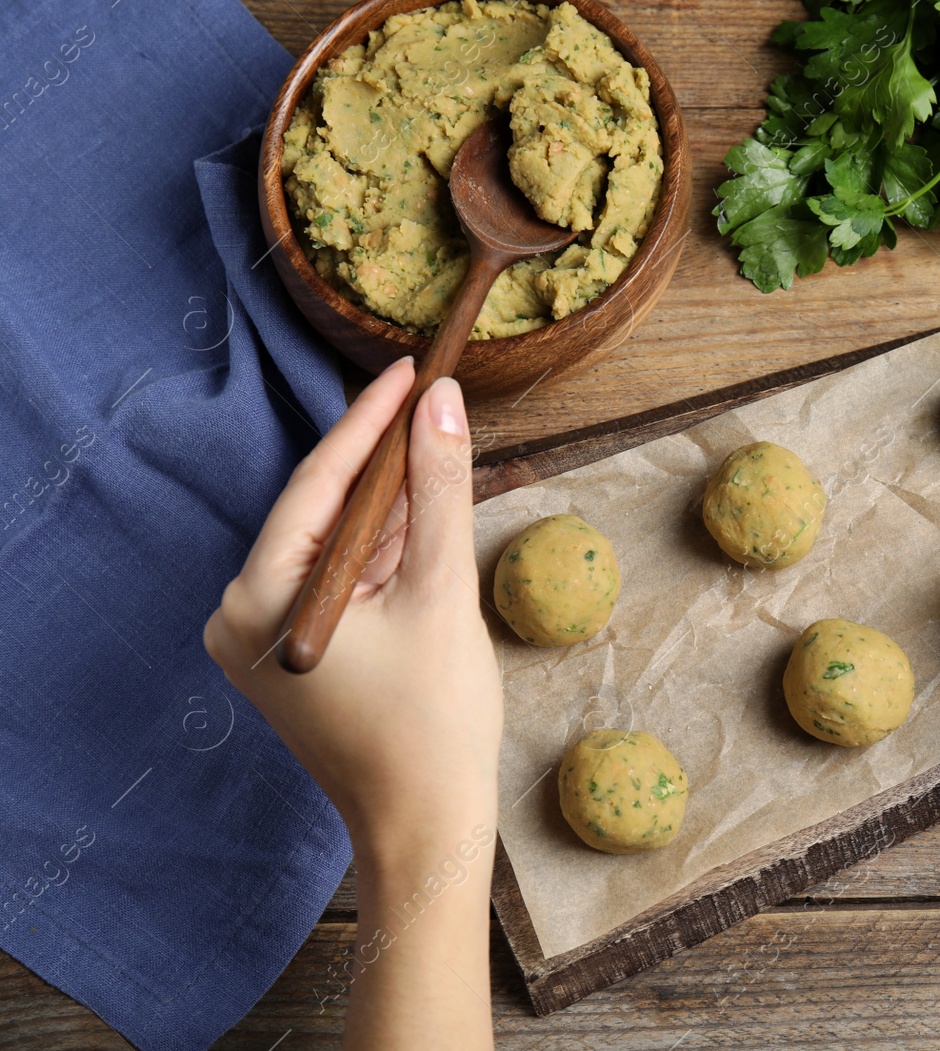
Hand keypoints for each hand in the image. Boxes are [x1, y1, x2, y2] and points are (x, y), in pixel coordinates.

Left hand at [204, 359, 500, 1049]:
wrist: (424, 824)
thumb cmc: (433, 721)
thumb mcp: (441, 589)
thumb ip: (439, 488)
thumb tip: (443, 402)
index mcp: (260, 598)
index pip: (318, 483)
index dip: (370, 420)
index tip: (413, 369)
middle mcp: (240, 615)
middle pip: (322, 512)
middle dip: (384, 462)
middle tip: (434, 402)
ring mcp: (260, 641)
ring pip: (333, 547)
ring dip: (387, 509)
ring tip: (440, 454)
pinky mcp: (289, 658)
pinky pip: (335, 584)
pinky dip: (378, 556)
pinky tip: (421, 524)